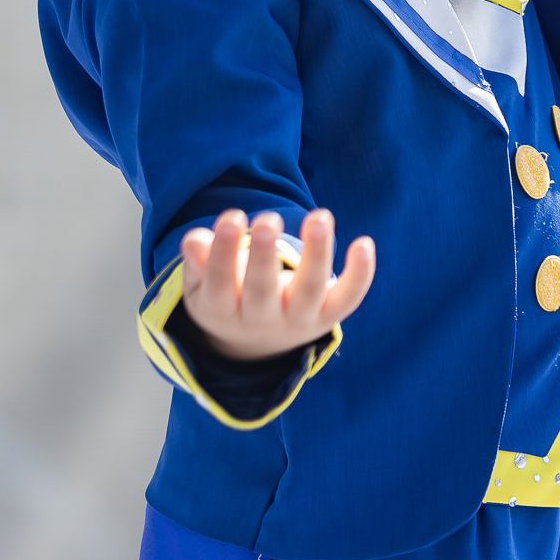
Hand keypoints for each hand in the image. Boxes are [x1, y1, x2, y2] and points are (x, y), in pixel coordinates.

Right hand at [179, 208, 377, 362]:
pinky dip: (360, 274)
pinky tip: (363, 243)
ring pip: (310, 291)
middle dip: (265, 255)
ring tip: (319, 216)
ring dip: (317, 254)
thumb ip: (198, 263)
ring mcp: (298, 320)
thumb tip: (196, 240)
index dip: (224, 253)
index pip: (221, 285)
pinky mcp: (328, 316)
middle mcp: (261, 320)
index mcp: (223, 312)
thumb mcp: (202, 284)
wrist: (258, 343)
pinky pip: (347, 298)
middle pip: (263, 291)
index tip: (231, 217)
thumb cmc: (228, 296)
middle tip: (267, 219)